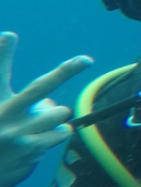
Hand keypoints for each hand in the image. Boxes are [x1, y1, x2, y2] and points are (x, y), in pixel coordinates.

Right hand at [0, 31, 92, 186]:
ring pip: (59, 114)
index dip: (2, 53)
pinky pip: (61, 133)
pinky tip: (34, 143)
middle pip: (41, 90)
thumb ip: (14, 90)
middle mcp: (3, 117)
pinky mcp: (31, 152)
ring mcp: (18, 136)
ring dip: (54, 118)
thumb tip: (32, 71)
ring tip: (34, 126)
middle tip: (86, 60)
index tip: (11, 34)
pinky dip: (54, 135)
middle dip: (66, 72)